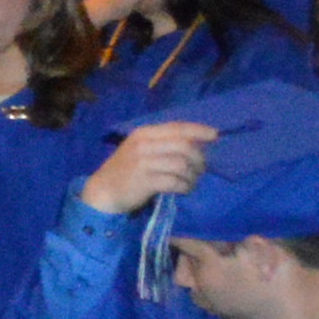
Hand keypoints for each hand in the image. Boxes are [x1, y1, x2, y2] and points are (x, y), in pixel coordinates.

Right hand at [79, 119, 212, 216]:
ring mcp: (143, 163)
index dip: (198, 130)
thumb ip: (163, 143)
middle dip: (199, 159)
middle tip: (200, 170)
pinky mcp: (145, 182)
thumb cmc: (127, 170)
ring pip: (182, 165)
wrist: (103, 191)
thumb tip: (197, 144)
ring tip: (190, 182)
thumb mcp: (140, 149)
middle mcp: (143, 144)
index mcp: (143, 133)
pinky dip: (185, 187)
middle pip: (184, 146)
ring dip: (193, 176)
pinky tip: (183, 190)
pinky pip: (176, 182)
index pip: (176, 127)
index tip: (215, 135)